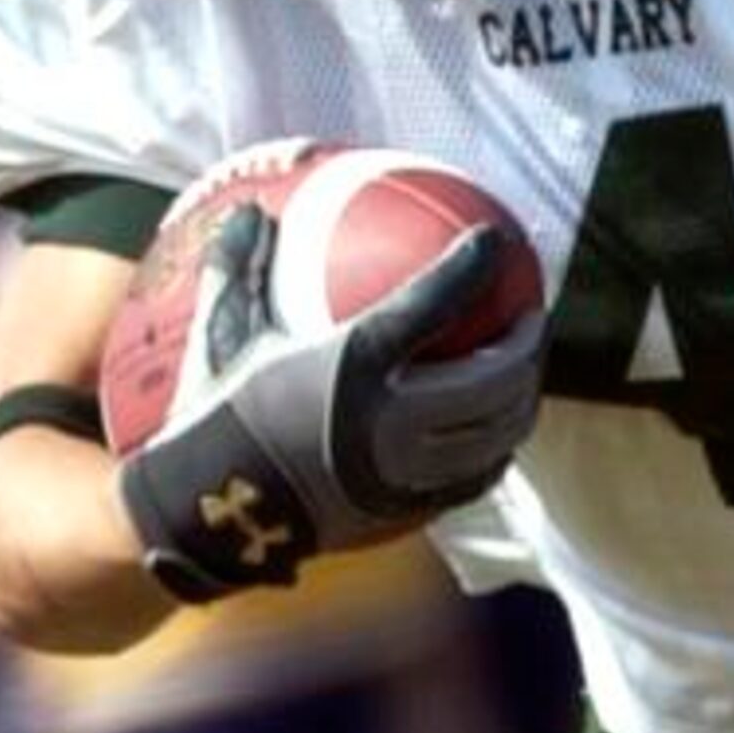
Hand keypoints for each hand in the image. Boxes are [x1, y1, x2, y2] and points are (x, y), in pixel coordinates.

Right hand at [118, 202, 543, 601]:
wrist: (204, 520)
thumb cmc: (214, 416)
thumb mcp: (223, 339)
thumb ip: (242, 273)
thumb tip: (249, 212)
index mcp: (351, 368)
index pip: (432, 303)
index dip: (471, 266)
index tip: (493, 241)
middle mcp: (389, 421)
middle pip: (493, 374)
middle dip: (526, 339)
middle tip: (530, 315)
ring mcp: (405, 474)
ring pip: (497, 429)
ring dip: (522, 393)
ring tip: (522, 367)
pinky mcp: (408, 512)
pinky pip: (476, 476)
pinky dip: (496, 447)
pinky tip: (496, 429)